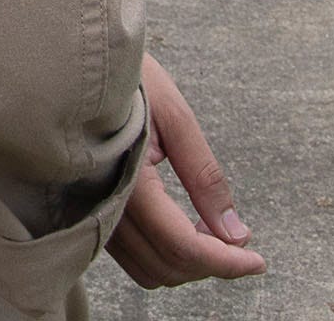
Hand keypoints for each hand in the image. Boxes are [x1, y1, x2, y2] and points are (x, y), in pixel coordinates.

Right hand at [108, 54, 263, 287]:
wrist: (75, 63)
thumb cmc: (128, 81)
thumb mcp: (176, 118)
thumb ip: (205, 178)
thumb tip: (237, 234)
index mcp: (127, 179)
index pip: (182, 245)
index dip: (226, 262)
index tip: (258, 260)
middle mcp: (103, 204)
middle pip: (167, 267)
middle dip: (212, 264)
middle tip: (241, 240)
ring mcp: (92, 212)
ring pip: (149, 270)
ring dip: (188, 264)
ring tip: (215, 234)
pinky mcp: (91, 211)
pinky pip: (132, 256)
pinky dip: (165, 256)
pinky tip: (186, 227)